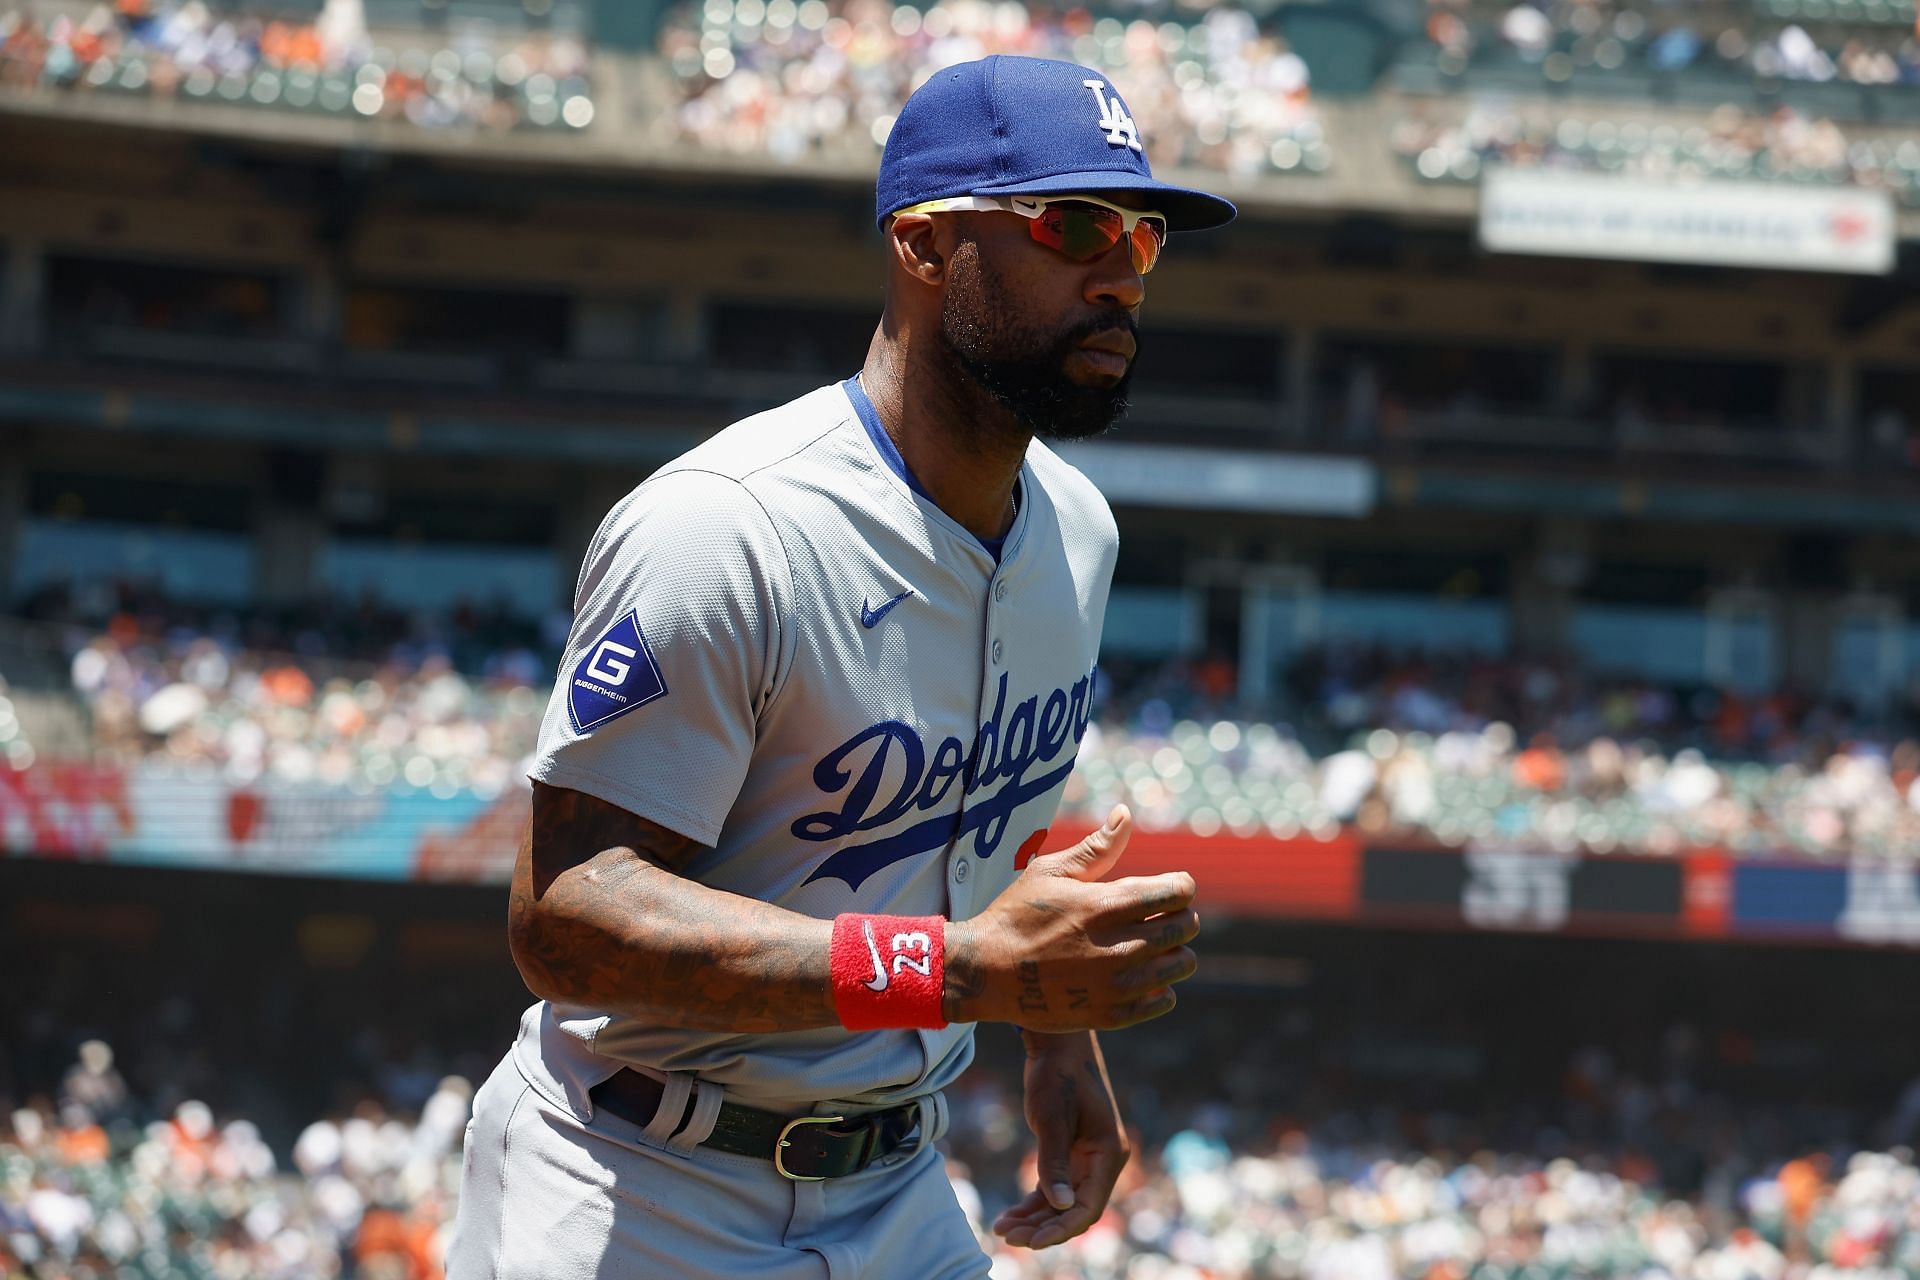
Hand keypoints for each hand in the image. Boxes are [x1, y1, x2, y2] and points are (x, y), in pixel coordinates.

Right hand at [944, 805, 1198, 1031]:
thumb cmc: (1017, 915)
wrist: (987, 973)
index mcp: (1106, 906)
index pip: (1179, 892)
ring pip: (1182, 965)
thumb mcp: (1050, 872)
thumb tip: (1126, 813)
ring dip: (1172, 952)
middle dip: (1179, 916)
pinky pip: (1164, 1000)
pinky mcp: (1112, 1015)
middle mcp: (1118, 947)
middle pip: (1187, 927)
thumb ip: (1097, 847)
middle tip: (1158, 917)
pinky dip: (1158, 987)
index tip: (1166, 889)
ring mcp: (1117, 985)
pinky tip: (1137, 976)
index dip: (1179, 885)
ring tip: (1148, 946)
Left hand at [994, 1030, 1129, 1250]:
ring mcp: (1086, 1159)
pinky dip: (1032, 1203)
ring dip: (1034, 1218)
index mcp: (1108, 1153)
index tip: (1032, 1242)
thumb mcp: (1052, 1119)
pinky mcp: (1069, 1154)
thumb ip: (1055, 1163)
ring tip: (1002, 1229)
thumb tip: (1061, 1206)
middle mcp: (1101, 1161)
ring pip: (1061, 1202)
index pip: (1089, 1206)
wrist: (1056, 1044)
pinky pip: (1053, 1188)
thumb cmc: (1057, 1076)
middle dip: (1043, 1228)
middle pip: (1074, 1210)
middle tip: (1009, 1238)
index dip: (1062, 1229)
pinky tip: (1009, 1216)